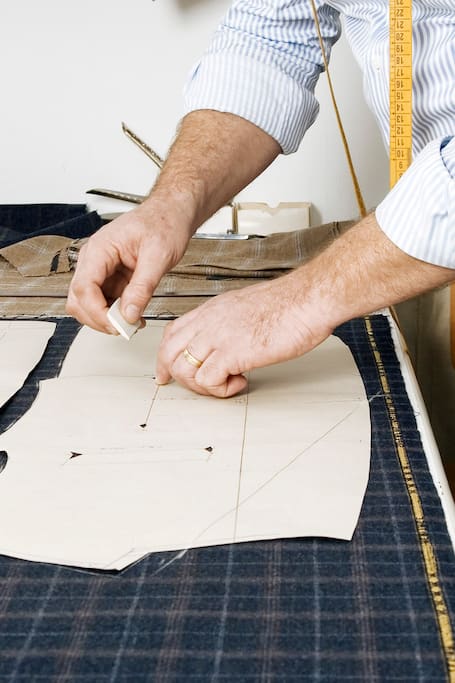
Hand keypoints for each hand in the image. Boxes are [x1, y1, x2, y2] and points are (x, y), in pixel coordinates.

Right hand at [66, 200, 192, 332]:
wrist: (171, 213)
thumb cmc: (164, 223)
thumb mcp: (158, 255)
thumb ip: (142, 287)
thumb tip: (129, 314)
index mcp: (100, 249)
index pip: (84, 287)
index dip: (97, 312)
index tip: (117, 326)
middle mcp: (95, 259)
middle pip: (78, 299)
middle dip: (98, 319)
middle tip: (124, 329)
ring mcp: (101, 269)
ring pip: (88, 303)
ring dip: (105, 318)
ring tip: (131, 323)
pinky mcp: (111, 277)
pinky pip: (104, 301)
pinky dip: (115, 313)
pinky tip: (132, 315)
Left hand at [155, 273, 332, 397]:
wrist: (306, 300)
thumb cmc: (288, 304)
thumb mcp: (246, 307)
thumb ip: (230, 323)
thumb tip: (228, 341)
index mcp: (211, 310)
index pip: (172, 333)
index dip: (166, 356)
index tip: (167, 372)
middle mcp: (209, 322)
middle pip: (170, 352)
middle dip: (177, 376)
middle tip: (198, 387)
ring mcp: (218, 337)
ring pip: (183, 369)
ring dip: (202, 385)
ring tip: (227, 382)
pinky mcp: (232, 353)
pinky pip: (208, 380)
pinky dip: (221, 389)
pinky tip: (240, 381)